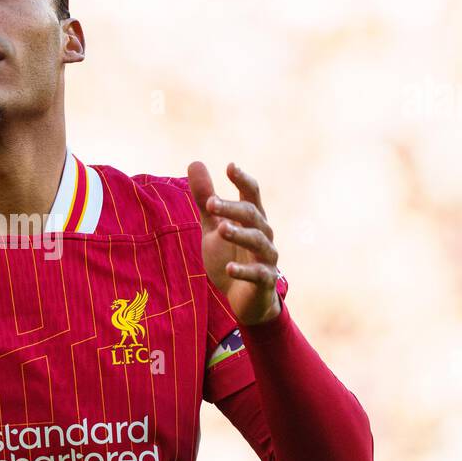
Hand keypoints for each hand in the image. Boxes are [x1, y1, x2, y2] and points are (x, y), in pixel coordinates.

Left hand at [187, 160, 280, 325]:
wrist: (243, 298)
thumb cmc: (231, 256)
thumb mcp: (213, 226)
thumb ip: (206, 199)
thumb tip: (195, 162)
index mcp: (252, 219)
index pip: (251, 194)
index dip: (242, 180)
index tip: (230, 167)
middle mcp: (263, 234)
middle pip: (252, 215)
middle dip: (232, 208)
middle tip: (210, 203)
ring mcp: (266, 257)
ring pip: (258, 241)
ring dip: (240, 234)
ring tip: (221, 229)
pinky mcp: (265, 281)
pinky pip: (258, 274)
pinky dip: (244, 271)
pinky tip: (229, 269)